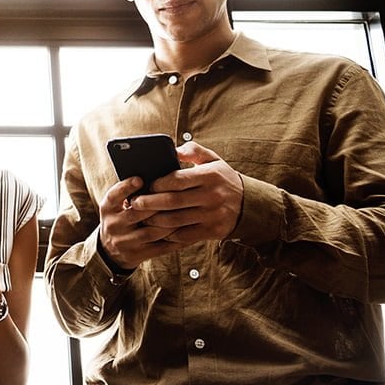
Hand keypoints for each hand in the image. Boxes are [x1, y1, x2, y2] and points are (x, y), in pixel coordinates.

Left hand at [98, 141, 242, 268]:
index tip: (145, 185)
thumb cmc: (223, 179)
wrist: (250, 205)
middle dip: (149, 203)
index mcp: (210, 176)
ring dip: (155, 220)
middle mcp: (212, 196)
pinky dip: (168, 233)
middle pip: (173, 201)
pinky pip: (185, 235)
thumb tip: (173, 149)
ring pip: (176, 220)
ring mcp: (212, 216)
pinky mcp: (212, 231)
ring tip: (141, 217)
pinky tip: (157, 230)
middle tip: (134, 203)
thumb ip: (194, 150)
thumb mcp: (213, 160)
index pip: (177, 180)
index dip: (157, 184)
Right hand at [98, 173, 178, 269]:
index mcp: (107, 209)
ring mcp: (124, 242)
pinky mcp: (137, 255)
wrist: (110, 250)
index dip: (125, 187)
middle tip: (176, 195)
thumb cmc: (120, 219)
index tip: (139, 179)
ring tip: (186, 213)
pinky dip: (175, 239)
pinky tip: (187, 231)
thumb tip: (155, 179)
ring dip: (170, 223)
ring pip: (151, 232)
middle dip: (157, 205)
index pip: (113, 196)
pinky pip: (160, 247)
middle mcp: (113, 225)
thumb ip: (130, 194)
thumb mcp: (116, 206)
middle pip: (136, 214)